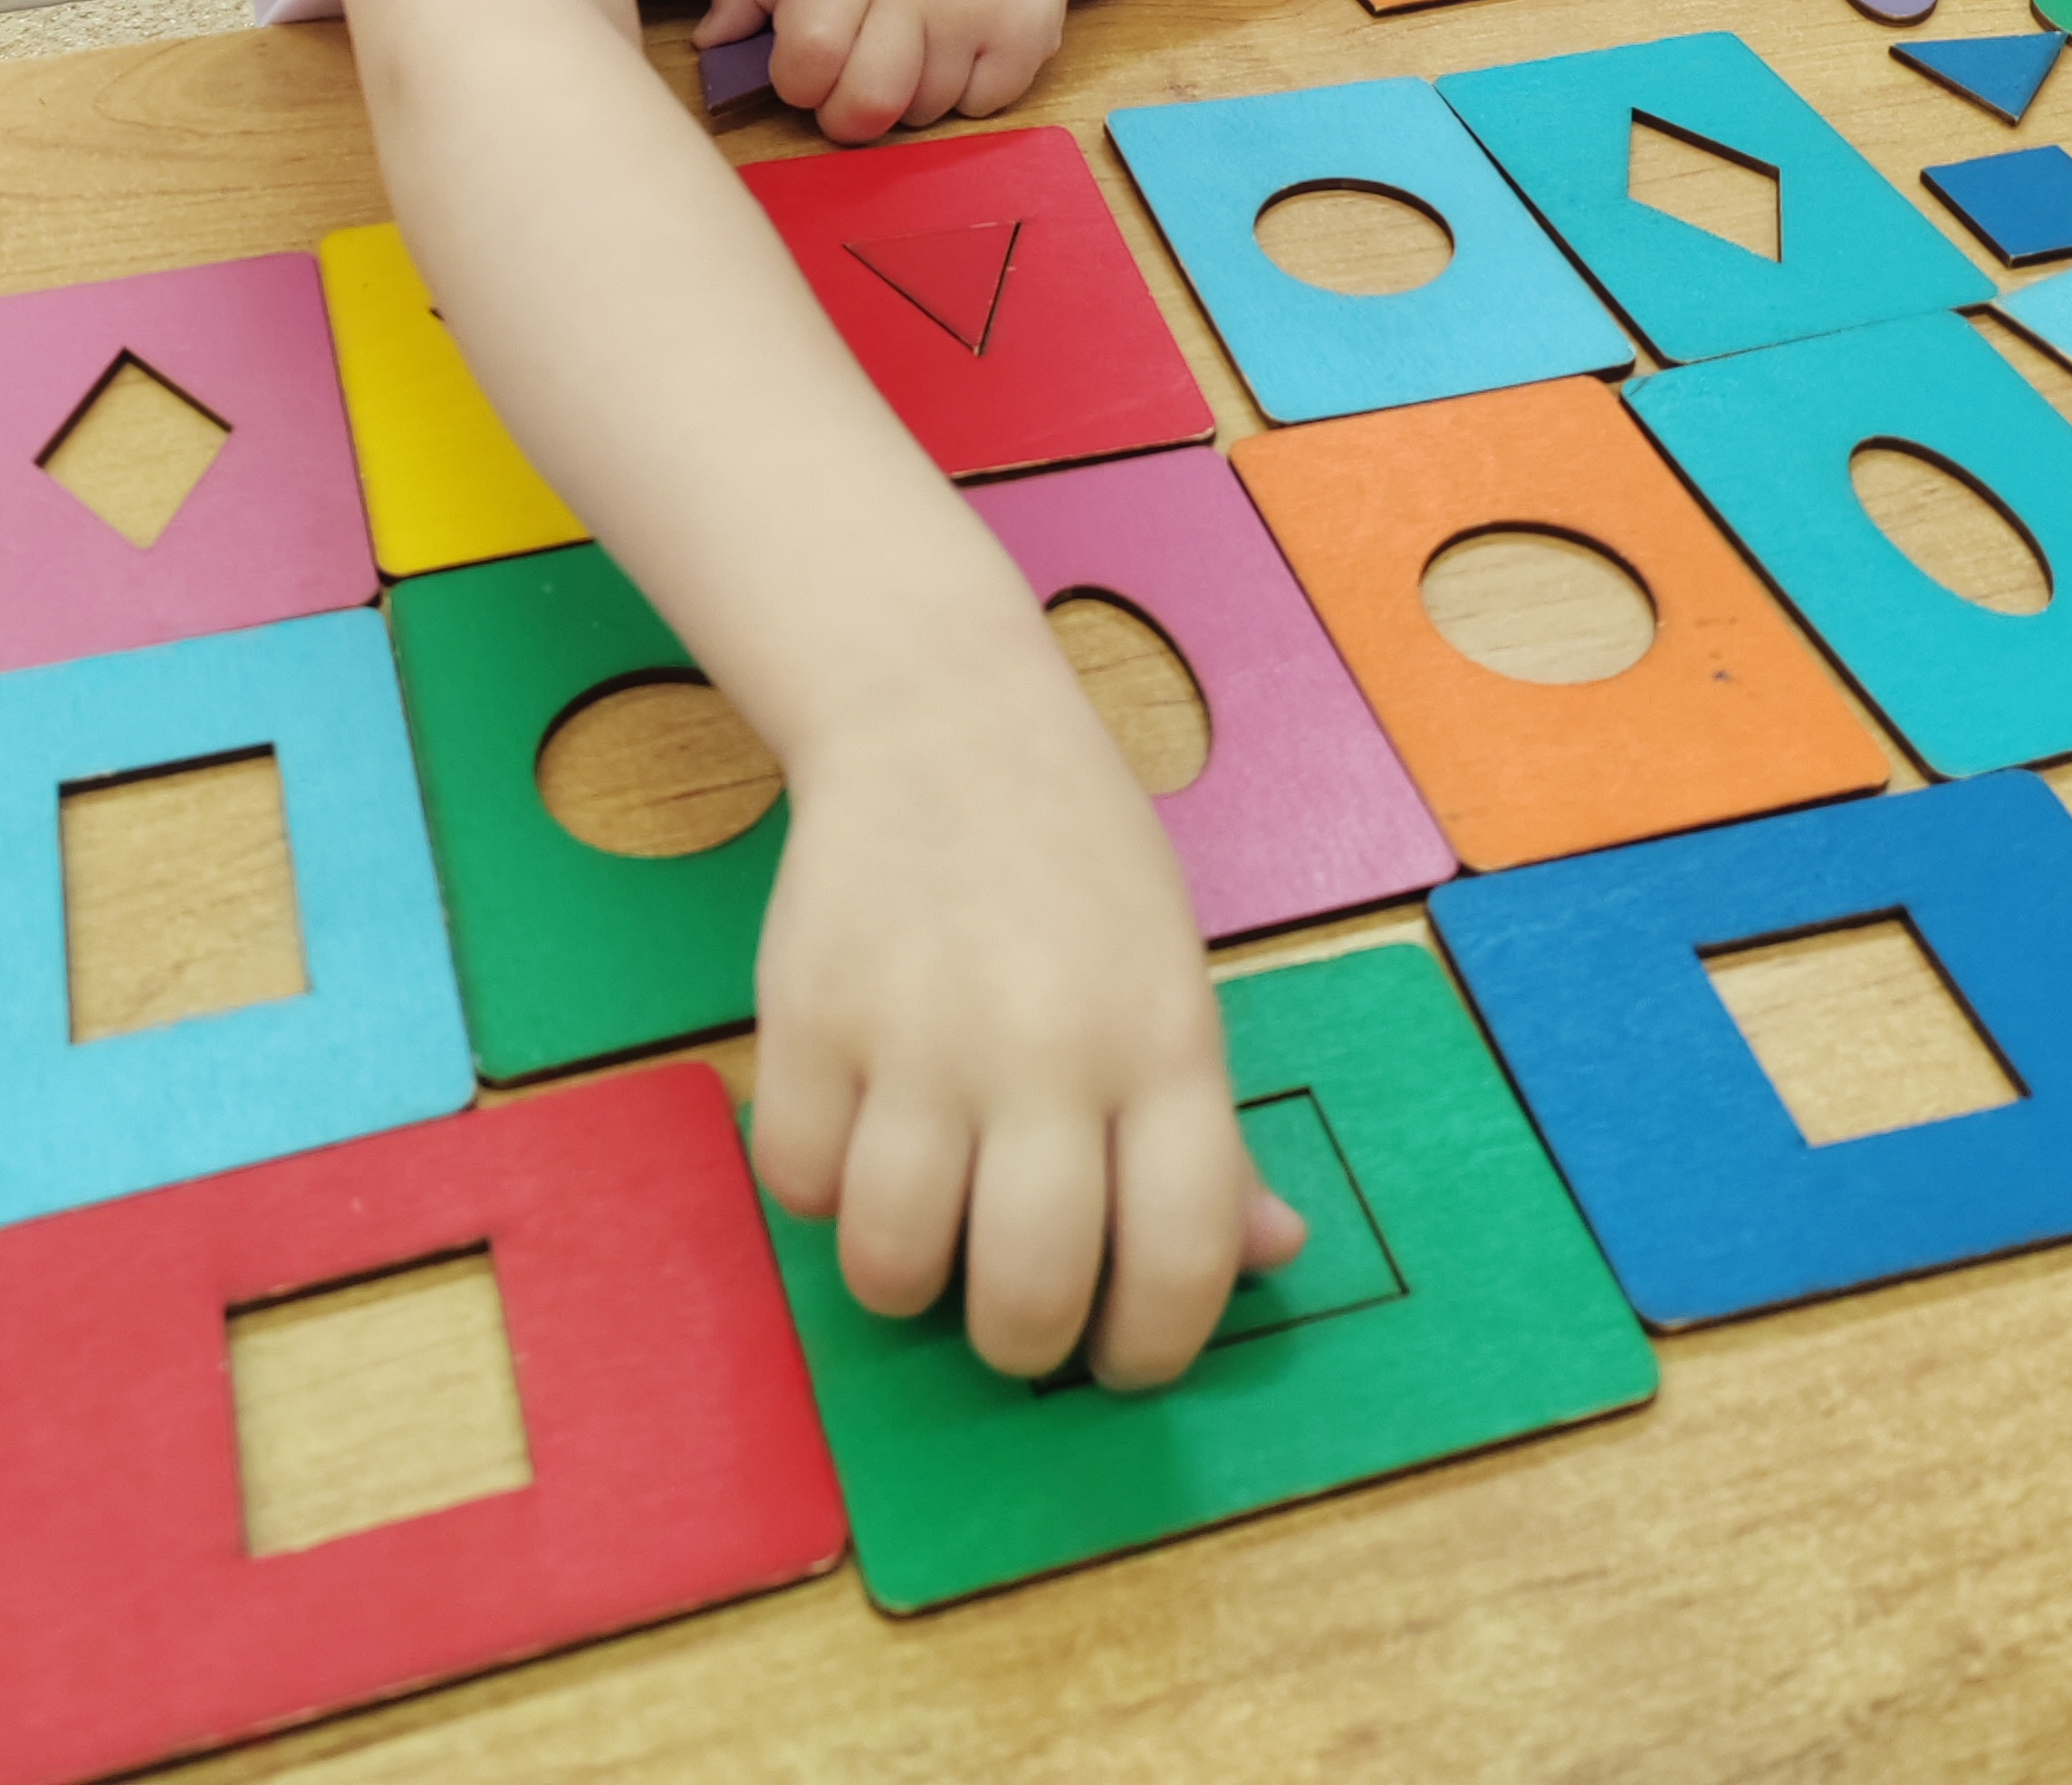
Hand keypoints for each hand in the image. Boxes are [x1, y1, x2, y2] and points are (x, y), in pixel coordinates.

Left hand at [691, 0, 1082, 142]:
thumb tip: (704, 43)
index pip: (805, 57)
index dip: (799, 80)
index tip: (812, 64)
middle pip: (863, 107)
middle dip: (849, 114)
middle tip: (859, 81)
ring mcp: (975, 16)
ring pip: (920, 115)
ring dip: (911, 98)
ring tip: (924, 43)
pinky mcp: (1027, 41)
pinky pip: (977, 109)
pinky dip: (968, 93)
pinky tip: (971, 43)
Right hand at [747, 635, 1303, 1386]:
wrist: (943, 717)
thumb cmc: (1078, 863)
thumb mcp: (1175, 979)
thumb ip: (1213, 1131)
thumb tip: (1271, 1257)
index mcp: (1164, 1041)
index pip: (1185, 1259)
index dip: (1154, 1347)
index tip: (1124, 1354)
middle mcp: (1047, 1048)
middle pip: (1028, 1293)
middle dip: (1021, 1339)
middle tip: (1014, 1308)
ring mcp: (916, 1033)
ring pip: (892, 1261)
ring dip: (906, 1277)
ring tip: (923, 1226)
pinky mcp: (807, 1012)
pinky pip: (800, 1183)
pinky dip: (820, 1188)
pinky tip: (854, 1130)